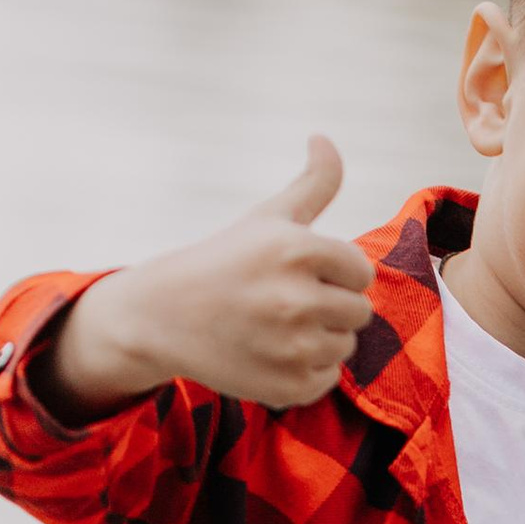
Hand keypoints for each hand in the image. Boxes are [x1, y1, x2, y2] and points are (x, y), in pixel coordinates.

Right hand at [43, 141, 376, 419]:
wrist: (164, 318)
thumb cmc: (225, 262)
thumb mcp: (267, 217)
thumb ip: (312, 183)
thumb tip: (324, 138)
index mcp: (296, 249)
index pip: (360, 271)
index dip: (334, 272)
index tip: (299, 273)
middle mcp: (295, 298)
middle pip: (358, 310)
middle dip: (329, 305)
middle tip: (285, 302)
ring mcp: (291, 346)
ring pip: (345, 345)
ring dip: (320, 338)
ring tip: (276, 327)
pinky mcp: (287, 385)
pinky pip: (328, 378)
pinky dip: (307, 370)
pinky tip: (271, 353)